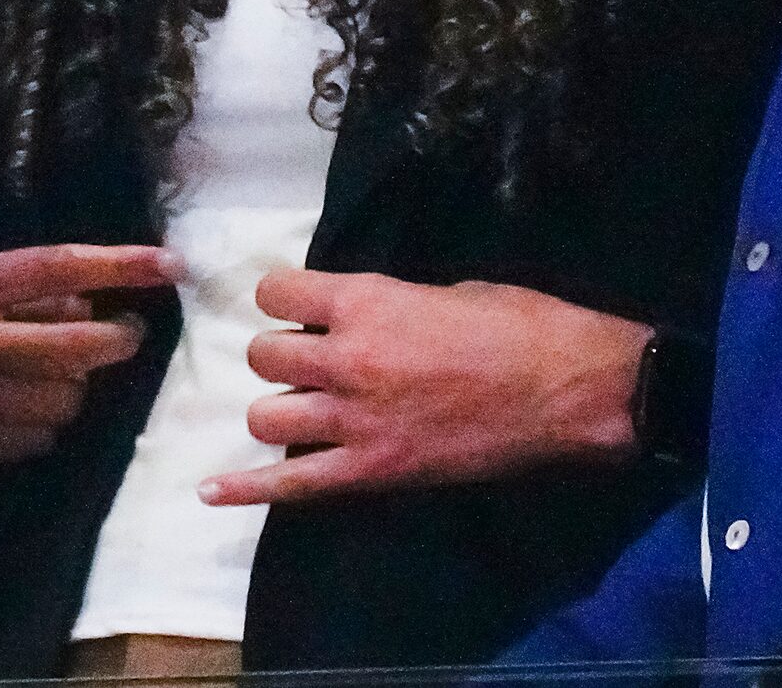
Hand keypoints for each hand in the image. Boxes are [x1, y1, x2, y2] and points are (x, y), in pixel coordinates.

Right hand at [0, 243, 177, 464]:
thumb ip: (8, 291)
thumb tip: (84, 302)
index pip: (53, 268)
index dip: (117, 265)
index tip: (168, 265)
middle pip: (69, 347)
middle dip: (114, 343)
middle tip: (125, 337)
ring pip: (58, 402)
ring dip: (76, 389)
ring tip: (62, 375)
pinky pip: (29, 442)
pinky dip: (42, 426)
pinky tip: (24, 409)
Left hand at [199, 271, 650, 506]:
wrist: (572, 391)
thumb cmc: (523, 326)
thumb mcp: (448, 291)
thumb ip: (390, 304)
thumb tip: (365, 315)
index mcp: (367, 302)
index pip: (277, 292)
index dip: (284, 299)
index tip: (300, 308)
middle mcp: (347, 358)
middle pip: (263, 356)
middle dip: (281, 357)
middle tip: (312, 364)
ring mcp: (356, 420)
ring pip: (266, 414)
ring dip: (281, 409)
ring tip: (305, 411)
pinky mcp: (373, 471)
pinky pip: (292, 484)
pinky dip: (247, 489)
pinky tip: (209, 491)